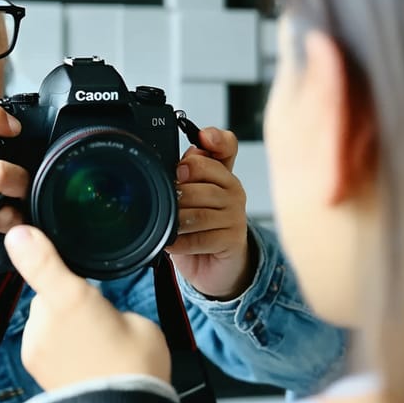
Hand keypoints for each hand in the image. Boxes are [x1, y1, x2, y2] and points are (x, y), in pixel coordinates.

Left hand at [4, 225, 170, 390]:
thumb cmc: (137, 370)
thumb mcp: (138, 322)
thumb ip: (108, 299)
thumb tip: (96, 298)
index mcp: (73, 298)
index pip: (42, 259)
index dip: (37, 246)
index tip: (25, 234)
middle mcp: (44, 318)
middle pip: (52, 289)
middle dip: (70, 296)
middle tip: (97, 316)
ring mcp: (35, 341)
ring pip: (44, 313)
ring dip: (60, 319)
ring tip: (90, 339)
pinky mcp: (31, 360)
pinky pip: (38, 336)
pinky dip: (53, 339)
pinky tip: (78, 352)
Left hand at [166, 127, 252, 299]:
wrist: (214, 265)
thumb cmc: (198, 228)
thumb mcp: (187, 199)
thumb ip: (182, 177)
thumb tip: (175, 162)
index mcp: (221, 173)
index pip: (227, 146)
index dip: (216, 138)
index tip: (202, 137)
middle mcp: (232, 190)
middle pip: (205, 177)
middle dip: (180, 189)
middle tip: (169, 198)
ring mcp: (235, 215)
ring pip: (201, 210)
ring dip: (178, 218)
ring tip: (168, 223)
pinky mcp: (233, 239)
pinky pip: (202, 237)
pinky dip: (182, 241)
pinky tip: (173, 242)